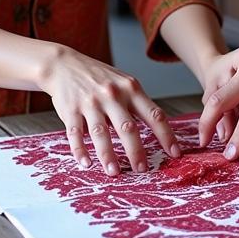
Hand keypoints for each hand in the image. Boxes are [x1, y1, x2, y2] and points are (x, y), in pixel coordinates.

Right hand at [38, 47, 179, 175]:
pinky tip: (86, 163)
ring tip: (114, 172)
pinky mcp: (71, 110)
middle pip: (128, 127)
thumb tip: (157, 130)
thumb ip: (137, 103)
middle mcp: (113, 95)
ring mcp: (91, 102)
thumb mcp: (123, 82)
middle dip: (136, 151)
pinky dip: (80, 150)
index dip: (166, 135)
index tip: (175, 153)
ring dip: (108, 155)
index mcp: (131, 89)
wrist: (64, 64)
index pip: (154, 114)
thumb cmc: (99, 77)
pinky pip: (76, 133)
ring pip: (101, 132)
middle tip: (142, 170)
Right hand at [197, 28, 238, 157]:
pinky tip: (223, 120)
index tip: (230, 156)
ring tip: (212, 135)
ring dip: (210, 115)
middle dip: (206, 124)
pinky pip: (224, 87)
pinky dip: (218, 104)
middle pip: (218, 101)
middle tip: (203, 143)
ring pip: (216, 93)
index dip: (238, 140)